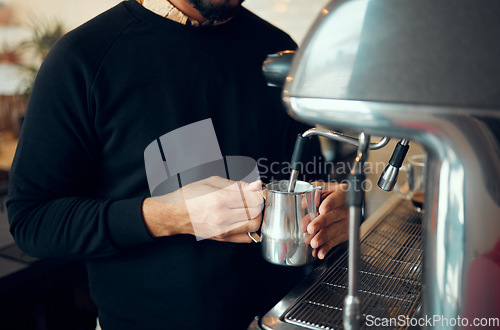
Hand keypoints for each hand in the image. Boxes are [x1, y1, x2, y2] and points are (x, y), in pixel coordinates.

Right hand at [143, 177, 263, 242]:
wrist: (174, 214)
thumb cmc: (190, 196)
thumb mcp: (213, 182)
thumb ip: (237, 185)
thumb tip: (256, 185)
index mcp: (220, 199)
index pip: (254, 199)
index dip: (259, 193)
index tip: (257, 191)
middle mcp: (222, 217)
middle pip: (256, 213)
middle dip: (259, 204)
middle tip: (254, 199)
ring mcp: (223, 230)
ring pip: (254, 226)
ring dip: (257, 217)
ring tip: (250, 209)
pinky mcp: (222, 238)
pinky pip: (246, 238)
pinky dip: (250, 229)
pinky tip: (245, 220)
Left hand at [302, 182, 347, 258]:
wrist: (349, 204)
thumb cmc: (335, 195)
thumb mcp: (326, 188)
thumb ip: (314, 191)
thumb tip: (304, 201)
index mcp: (342, 194)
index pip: (337, 198)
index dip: (330, 203)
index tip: (322, 209)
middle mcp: (346, 209)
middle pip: (334, 216)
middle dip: (321, 223)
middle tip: (310, 228)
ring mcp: (346, 223)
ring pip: (334, 230)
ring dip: (322, 237)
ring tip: (313, 242)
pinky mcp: (344, 234)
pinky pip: (334, 242)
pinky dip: (326, 248)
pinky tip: (319, 252)